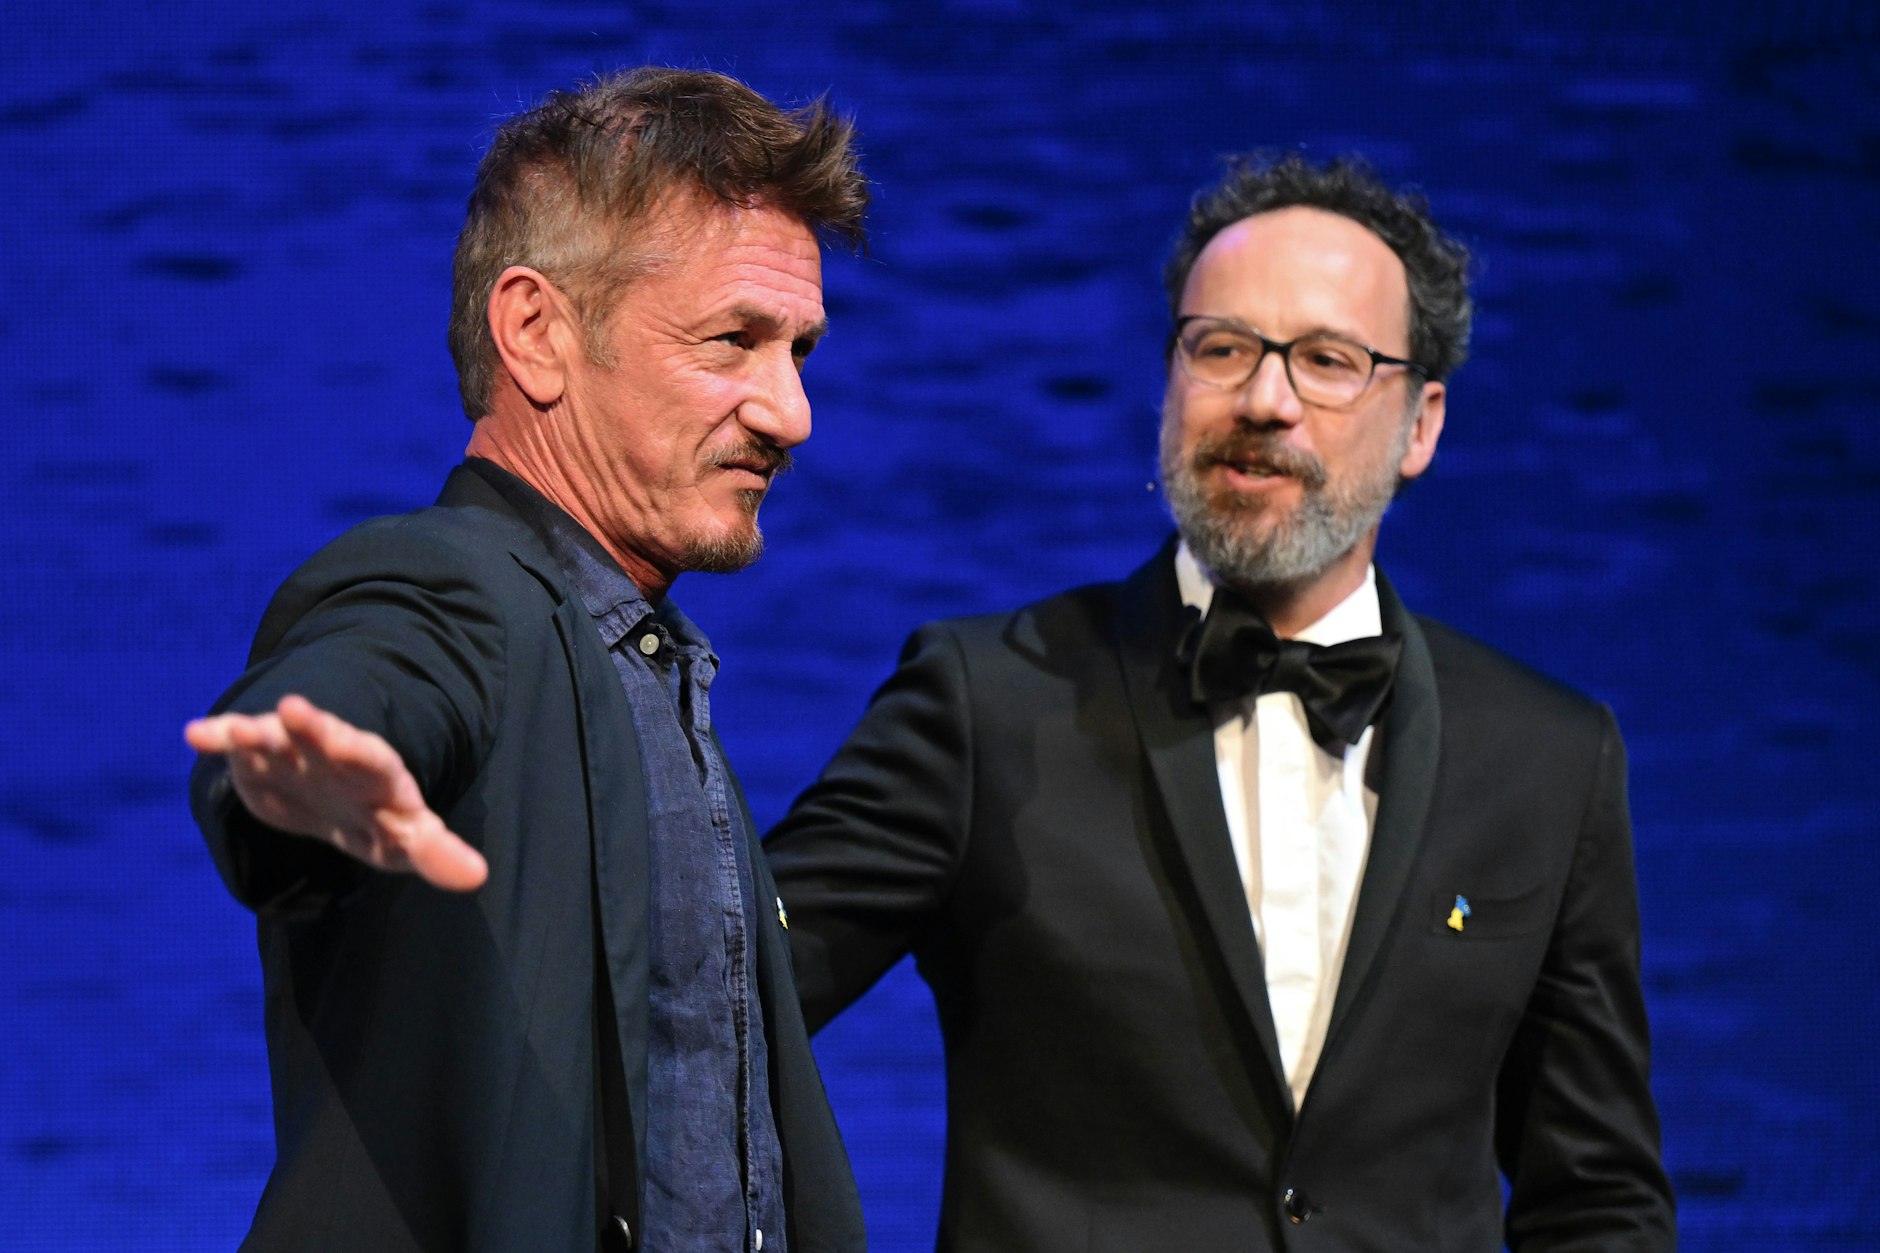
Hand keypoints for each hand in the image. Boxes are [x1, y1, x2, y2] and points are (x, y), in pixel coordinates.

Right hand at [185, 694, 488, 891]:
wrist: (340, 798)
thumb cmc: (381, 820)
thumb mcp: (408, 838)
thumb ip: (437, 853)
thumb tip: (477, 877)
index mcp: (378, 774)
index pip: (374, 761)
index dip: (360, 753)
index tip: (348, 743)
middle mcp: (336, 755)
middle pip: (327, 738)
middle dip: (313, 728)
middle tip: (296, 709)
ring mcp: (297, 754)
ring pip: (279, 738)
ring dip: (258, 732)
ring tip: (234, 730)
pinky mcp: (263, 760)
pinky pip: (242, 745)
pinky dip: (222, 737)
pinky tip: (197, 733)